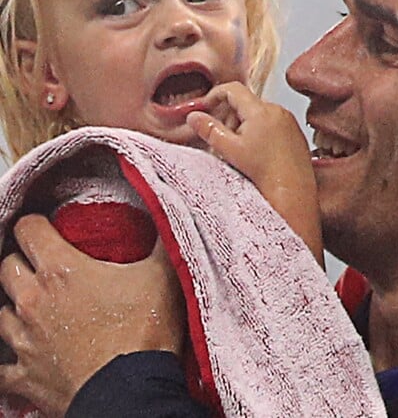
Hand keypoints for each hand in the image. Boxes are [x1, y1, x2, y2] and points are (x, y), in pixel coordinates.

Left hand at [0, 215, 185, 416]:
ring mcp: (24, 341)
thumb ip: (163, 242)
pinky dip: (8, 358)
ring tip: (34, 305)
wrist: (131, 392)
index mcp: (61, 271)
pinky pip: (0, 367)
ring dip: (13, 305)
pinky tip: (21, 354)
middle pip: (6, 267)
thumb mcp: (162, 275)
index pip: (28, 230)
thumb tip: (168, 219)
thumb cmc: (143, 330)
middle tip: (43, 265)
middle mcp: (34, 301)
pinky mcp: (24, 377)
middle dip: (21, 260)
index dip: (36, 224)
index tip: (47, 226)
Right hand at [187, 82, 323, 266]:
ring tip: (241, 149)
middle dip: (230, 116)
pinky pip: (272, 122)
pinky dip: (260, 130)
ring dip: (244, 125)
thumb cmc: (265, 172)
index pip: (233, 89)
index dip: (215, 95)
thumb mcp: (230, 150)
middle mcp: (277, 110)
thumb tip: (194, 117)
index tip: (207, 106)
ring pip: (258, 113)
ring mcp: (288, 120)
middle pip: (245, 102)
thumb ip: (209, 130)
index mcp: (260, 111)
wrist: (292, 190)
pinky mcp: (295, 131)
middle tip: (223, 138)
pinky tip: (256, 152)